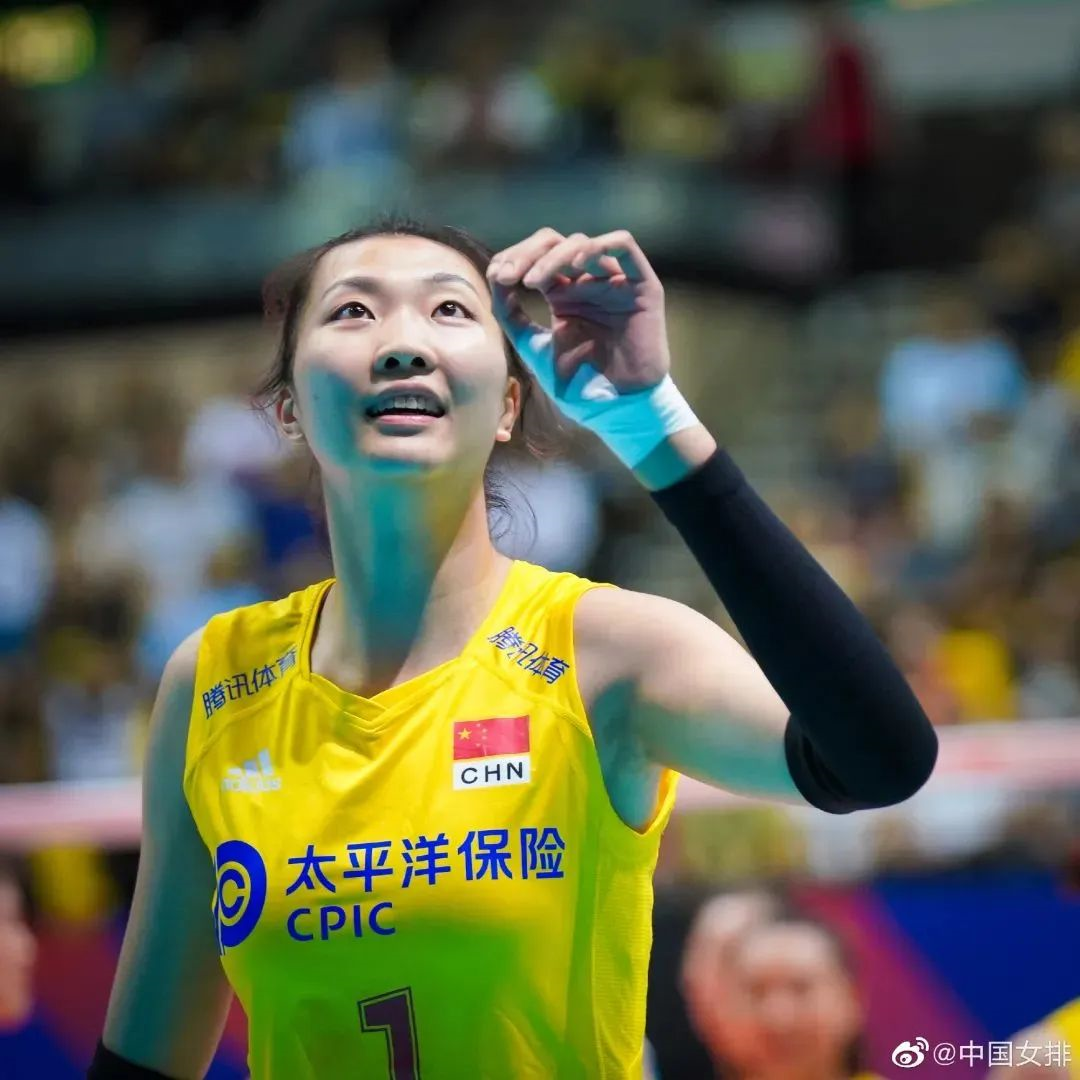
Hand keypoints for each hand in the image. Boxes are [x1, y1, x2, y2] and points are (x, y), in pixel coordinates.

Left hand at [487, 227, 670, 398]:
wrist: (616, 408)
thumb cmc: (579, 384)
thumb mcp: (533, 347)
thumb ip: (512, 315)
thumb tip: (495, 277)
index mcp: (563, 295)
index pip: (536, 258)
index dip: (514, 258)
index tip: (497, 278)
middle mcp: (587, 283)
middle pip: (555, 243)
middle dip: (527, 253)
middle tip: (510, 275)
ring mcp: (613, 282)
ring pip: (581, 243)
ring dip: (553, 256)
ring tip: (533, 282)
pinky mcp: (641, 285)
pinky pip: (624, 245)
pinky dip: (598, 246)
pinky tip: (576, 264)